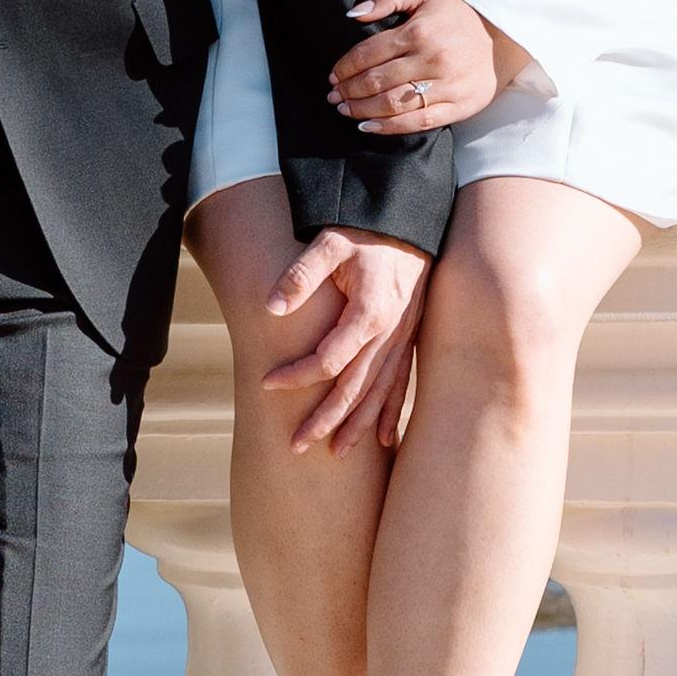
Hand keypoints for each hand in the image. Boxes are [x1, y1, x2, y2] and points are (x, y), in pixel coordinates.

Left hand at [256, 225, 429, 453]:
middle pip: (355, 388)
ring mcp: (403, 338)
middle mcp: (389, 333)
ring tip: (335, 453)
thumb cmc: (366, 231)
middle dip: (325, 420)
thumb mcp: (330, 241)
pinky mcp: (410, 338)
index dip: (296, 375)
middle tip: (296, 446)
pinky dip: (391, 413)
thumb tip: (272, 307)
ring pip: (379, 393)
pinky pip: (402, 383)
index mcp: (369, 312)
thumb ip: (301, 274)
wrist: (410, 222)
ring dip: (356, 425)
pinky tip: (384, 440)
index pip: (328, 359)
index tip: (266, 383)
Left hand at [330, 0, 517, 140]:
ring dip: (362, 110)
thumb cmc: (454, 19)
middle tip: (334, 96)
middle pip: (376, 81)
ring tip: (346, 110)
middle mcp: (432, 59)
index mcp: (419, 31)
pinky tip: (369, 126)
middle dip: (349, 91)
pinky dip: (389, 127)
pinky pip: (417, 122)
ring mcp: (446, 85)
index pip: (368, 54)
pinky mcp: (458, 106)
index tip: (333, 76)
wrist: (501, 39)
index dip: (344, 68)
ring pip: (393, 104)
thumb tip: (353, 14)